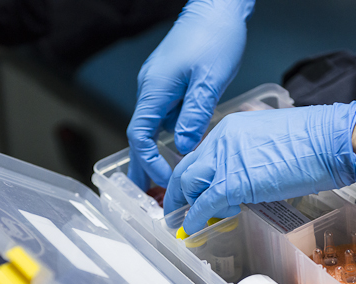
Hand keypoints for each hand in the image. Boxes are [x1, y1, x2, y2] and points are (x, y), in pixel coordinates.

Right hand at [126, 0, 254, 189]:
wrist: (217, 7)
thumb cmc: (215, 38)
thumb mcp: (209, 81)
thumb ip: (195, 116)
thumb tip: (184, 147)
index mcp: (155, 90)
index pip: (140, 136)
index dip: (149, 162)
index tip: (165, 180)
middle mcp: (150, 89)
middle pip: (139, 135)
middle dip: (141, 165)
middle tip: (143, 194)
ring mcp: (157, 85)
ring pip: (152, 126)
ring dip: (156, 152)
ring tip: (164, 179)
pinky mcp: (168, 82)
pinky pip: (163, 114)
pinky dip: (167, 135)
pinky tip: (180, 148)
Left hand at [164, 100, 355, 233]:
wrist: (330, 141)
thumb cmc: (313, 142)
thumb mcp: (270, 141)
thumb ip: (249, 156)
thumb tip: (244, 178)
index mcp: (230, 129)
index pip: (200, 155)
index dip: (192, 177)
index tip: (190, 191)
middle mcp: (221, 141)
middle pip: (186, 169)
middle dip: (178, 193)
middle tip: (177, 210)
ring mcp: (225, 160)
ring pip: (189, 185)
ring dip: (187, 205)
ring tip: (188, 221)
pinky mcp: (233, 182)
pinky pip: (204, 203)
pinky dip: (195, 217)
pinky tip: (192, 228)